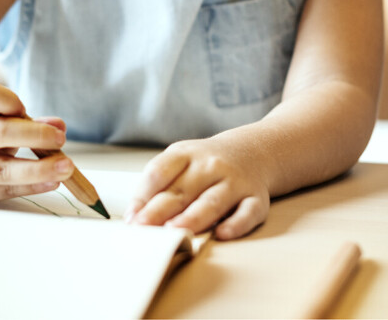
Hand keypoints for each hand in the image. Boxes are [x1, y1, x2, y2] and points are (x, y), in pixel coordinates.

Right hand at [0, 77, 74, 205]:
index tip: (23, 108)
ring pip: (2, 169)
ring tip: (67, 166)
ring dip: (39, 168)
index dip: (7, 98)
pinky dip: (33, 186)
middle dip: (34, 135)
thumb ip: (22, 116)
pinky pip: (5, 190)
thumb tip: (59, 126)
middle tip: (60, 138)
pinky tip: (53, 181)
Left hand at [124, 137, 269, 239]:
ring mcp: (234, 182)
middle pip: (181, 190)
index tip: (131, 218)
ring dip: (192, 218)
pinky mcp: (256, 199)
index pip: (159, 172)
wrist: (253, 152)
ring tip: (174, 232)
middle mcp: (210, 166)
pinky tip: (221, 234)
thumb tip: (134, 216)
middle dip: (159, 211)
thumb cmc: (206, 164)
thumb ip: (159, 185)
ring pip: (212, 202)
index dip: (143, 196)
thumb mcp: (180, 162)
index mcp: (185, 154)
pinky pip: (248, 213)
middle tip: (143, 230)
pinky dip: (236, 224)